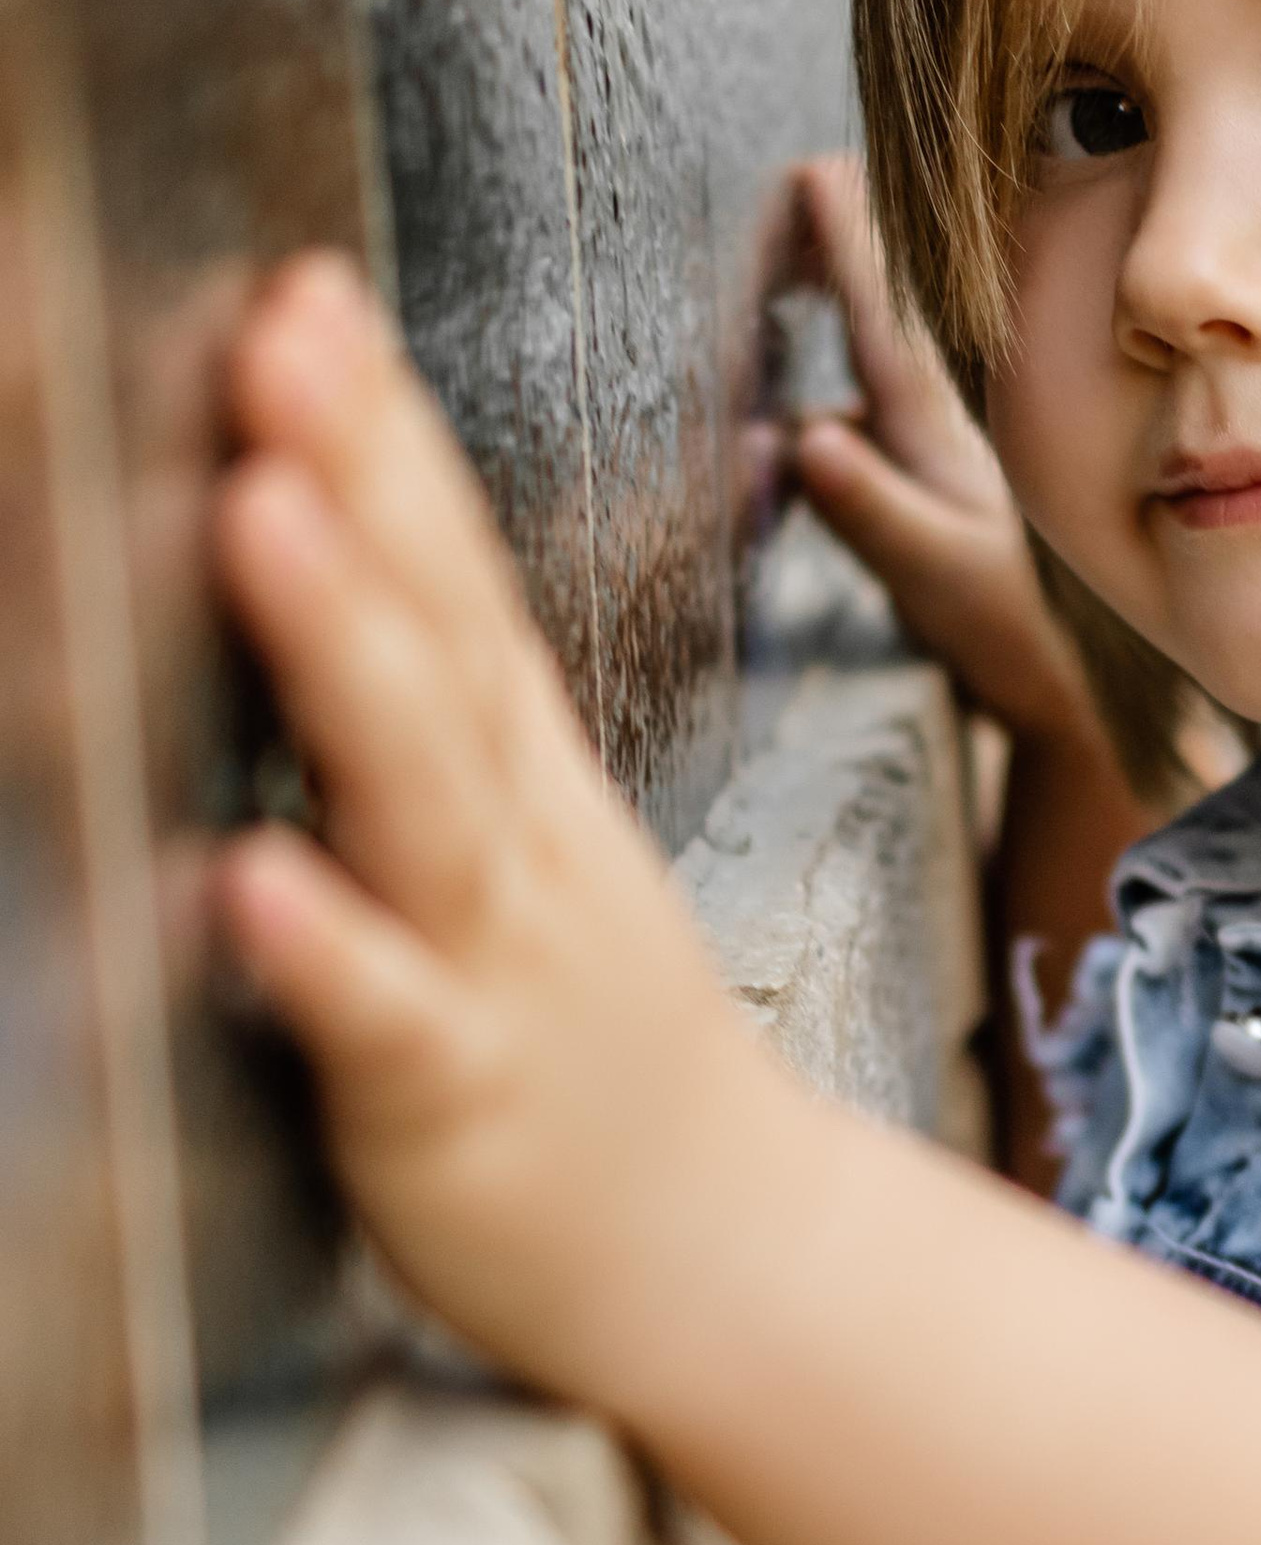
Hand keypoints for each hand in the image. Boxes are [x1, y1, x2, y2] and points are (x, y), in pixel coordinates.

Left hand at [213, 254, 800, 1408]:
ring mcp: (494, 962)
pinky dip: (320, 945)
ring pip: (418, 791)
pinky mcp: (455, 1099)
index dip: (380, 431)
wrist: (732, 1255)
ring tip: (260, 513)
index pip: (453, 573)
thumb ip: (430, 707)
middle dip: (358, 475)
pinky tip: (244, 876)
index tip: (302, 289)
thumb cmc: (602, 1049)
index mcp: (517, 776)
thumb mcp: (530, 845)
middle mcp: (512, 841)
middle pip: (438, 635)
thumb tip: (329, 546)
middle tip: (278, 332)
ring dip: (341, 645)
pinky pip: (386, 1015)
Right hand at [791, 157, 1116, 762]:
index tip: (810, 170)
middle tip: (795, 188)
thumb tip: (800, 435)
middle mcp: (933, 416)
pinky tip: (797, 416)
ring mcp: (930, 443)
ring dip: (829, 313)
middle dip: (832, 245)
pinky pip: (861, 414)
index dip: (843, 231)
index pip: (881, 302)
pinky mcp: (926, 479)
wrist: (1067, 685)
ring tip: (784, 272)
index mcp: (935, 418)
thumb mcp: (935, 571)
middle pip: (875, 302)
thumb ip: (869, 507)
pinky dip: (827, 403)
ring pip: (867, 356)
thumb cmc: (1007, 626)